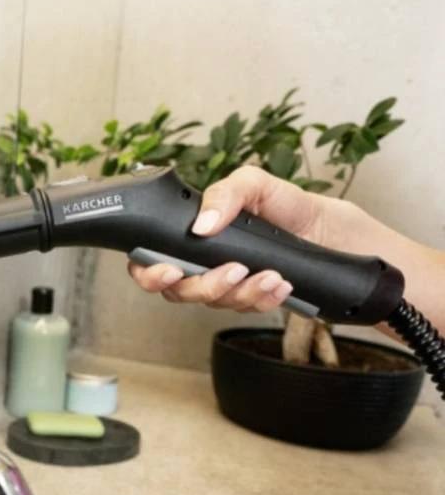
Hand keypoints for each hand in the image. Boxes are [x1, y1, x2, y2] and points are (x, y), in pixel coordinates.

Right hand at [128, 165, 342, 312]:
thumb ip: (226, 193)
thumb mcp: (260, 185)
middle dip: (201, 287)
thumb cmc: (299, 209)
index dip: (149, 270)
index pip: (152, 257)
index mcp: (195, 233)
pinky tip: (280, 283)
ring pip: (213, 303)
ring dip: (240, 291)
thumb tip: (201, 224)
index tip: (171, 269)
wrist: (345, 240)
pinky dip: (262, 298)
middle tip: (231, 272)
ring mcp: (227, 284)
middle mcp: (204, 262)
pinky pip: (244, 309)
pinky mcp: (251, 301)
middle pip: (176, 290)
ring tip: (269, 274)